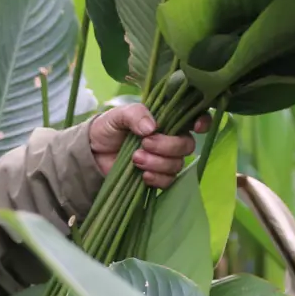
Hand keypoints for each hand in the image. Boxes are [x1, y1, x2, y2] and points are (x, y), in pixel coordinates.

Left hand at [87, 103, 210, 188]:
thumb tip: (152, 127)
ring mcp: (165, 159)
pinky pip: (168, 181)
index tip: (196, 127)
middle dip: (167, 146)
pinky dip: (156, 178)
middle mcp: (170, 138)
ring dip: (157, 162)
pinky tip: (142, 175)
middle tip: (144, 144)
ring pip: (177, 164)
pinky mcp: (157, 177)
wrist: (92, 154)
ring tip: (135, 158)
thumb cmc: (107, 128)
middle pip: (187, 144)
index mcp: (165, 119)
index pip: (194, 118)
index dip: (202, 122)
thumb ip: (135, 114)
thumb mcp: (117, 115)